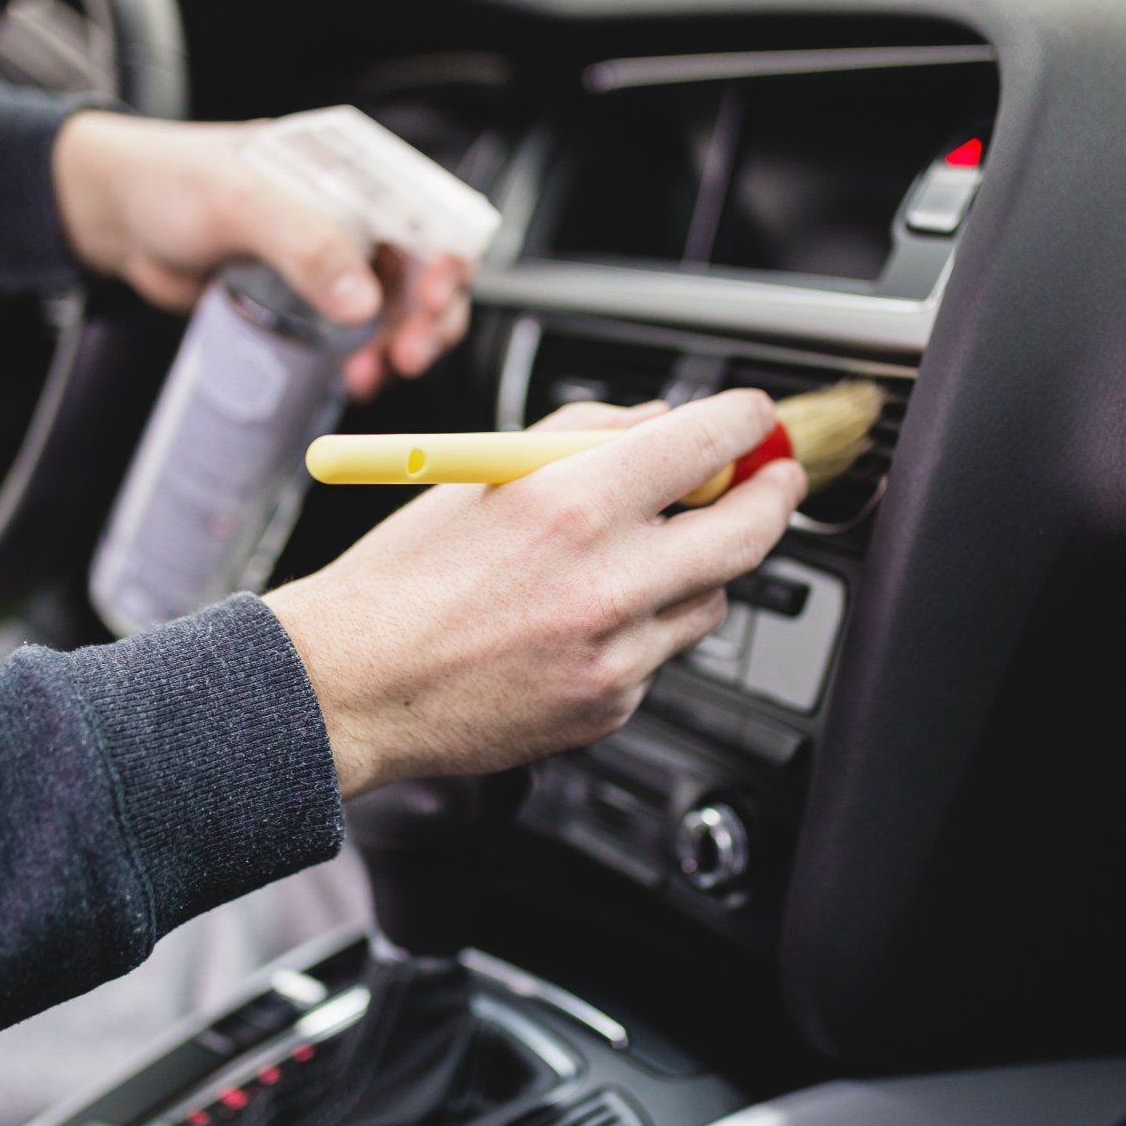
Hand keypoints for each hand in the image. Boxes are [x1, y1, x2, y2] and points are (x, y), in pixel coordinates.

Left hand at [51, 110, 471, 398]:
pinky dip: (365, 359)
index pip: (430, 214)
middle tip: (408, 356)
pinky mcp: (310, 302)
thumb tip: (362, 302)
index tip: (431, 299)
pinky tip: (354, 377)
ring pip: (396, 311)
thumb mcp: (240, 201)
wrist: (113, 217)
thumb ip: (305, 243)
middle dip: (428, 317)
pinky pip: (357, 336)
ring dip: (399, 346)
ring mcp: (336, 262)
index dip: (447, 259)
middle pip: (426, 270)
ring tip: (373, 375)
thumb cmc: (170, 182)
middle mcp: (357, 215)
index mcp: (354, 172)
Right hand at [264, 390, 807, 797]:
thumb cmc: (402, 581)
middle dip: (772, 497)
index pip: (705, 446)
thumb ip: (580, 437)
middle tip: (773, 481)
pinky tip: (578, 622)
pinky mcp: (611, 706)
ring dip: (695, 569)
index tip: (753, 419)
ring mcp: (614, 655)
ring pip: (710, 597)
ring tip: (632, 560)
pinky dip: (640, 629)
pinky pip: (661, 653)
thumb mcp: (481, 476)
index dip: (745, 424)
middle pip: (747, 532)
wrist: (352, 688)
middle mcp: (605, 583)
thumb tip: (658, 422)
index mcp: (570, 505)